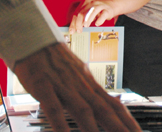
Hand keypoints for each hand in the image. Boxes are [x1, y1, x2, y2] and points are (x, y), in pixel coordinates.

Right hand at [13, 43, 140, 131]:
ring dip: (93, 130)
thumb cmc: (54, 60)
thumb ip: (90, 93)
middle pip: (105, 110)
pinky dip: (60, 123)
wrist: (34, 38)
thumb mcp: (77, 75)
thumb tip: (109, 104)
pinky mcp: (43, 85)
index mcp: (90, 84)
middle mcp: (81, 86)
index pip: (115, 105)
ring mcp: (63, 85)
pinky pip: (53, 107)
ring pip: (83, 110)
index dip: (128, 121)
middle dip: (120, 128)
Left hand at [69, 0, 117, 32]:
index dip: (73, 22)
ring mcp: (100, 6)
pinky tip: (96, 24)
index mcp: (85, 3)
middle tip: (78, 31)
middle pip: (82, 12)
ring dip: (87, 19)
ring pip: (92, 11)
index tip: (72, 30)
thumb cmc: (97, 10)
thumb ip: (81, 18)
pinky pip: (103, 15)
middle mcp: (92, 3)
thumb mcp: (88, 11)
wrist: (110, 4)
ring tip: (85, 26)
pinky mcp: (107, 10)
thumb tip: (74, 28)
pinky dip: (99, 20)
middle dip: (79, 22)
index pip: (76, 13)